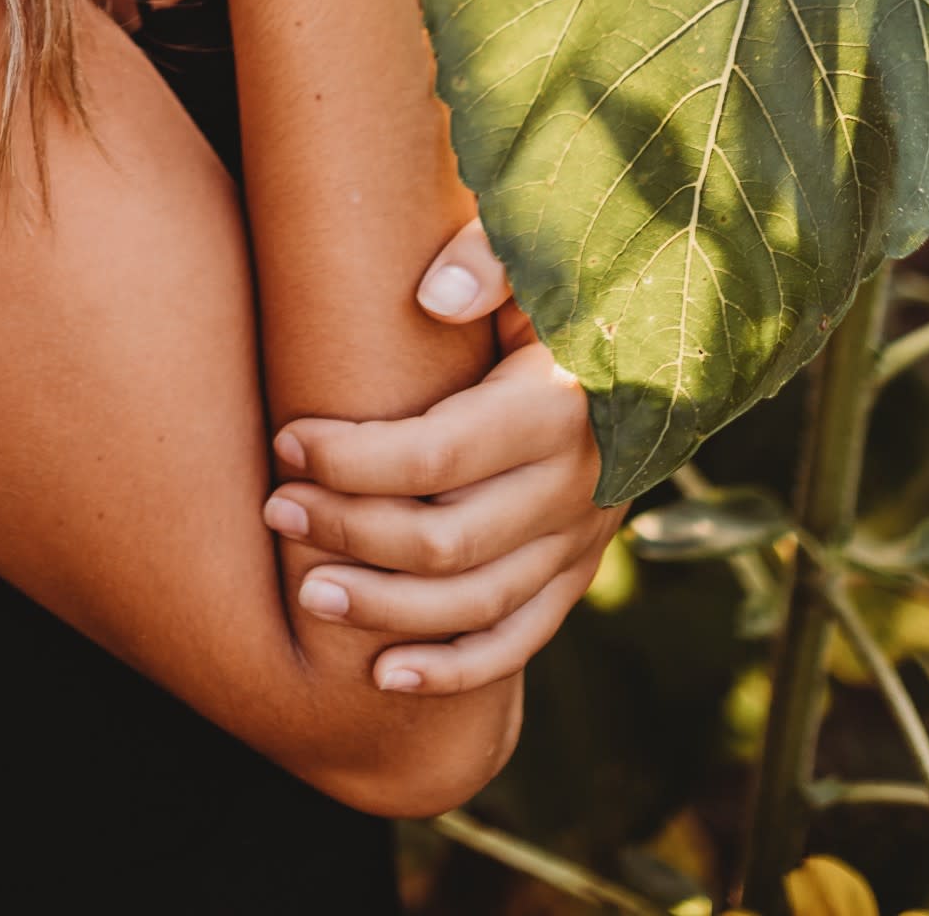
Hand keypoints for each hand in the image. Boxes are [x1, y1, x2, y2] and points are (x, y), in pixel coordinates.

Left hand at [264, 220, 621, 695]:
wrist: (653, 337)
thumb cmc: (565, 283)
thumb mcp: (538, 254)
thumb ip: (487, 258)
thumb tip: (434, 297)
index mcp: (560, 406)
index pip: (437, 456)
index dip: (351, 459)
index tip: (287, 441)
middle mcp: (578, 485)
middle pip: (446, 541)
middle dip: (348, 530)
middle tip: (275, 509)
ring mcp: (583, 540)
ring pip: (475, 605)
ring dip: (385, 609)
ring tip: (307, 593)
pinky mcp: (582, 572)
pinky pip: (520, 641)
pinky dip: (454, 669)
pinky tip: (383, 674)